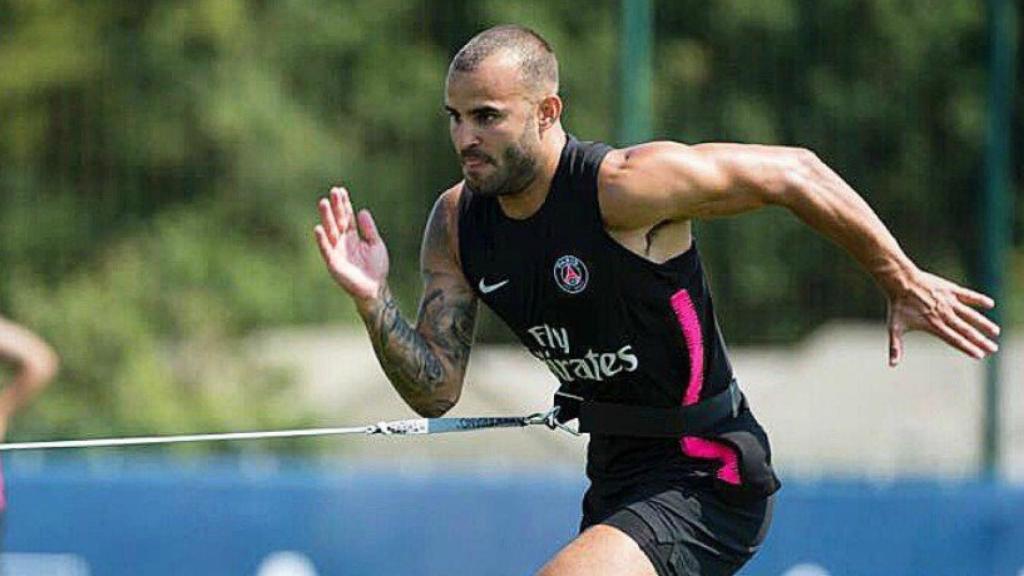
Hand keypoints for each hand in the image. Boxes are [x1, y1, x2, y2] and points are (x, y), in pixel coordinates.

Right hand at [314, 186, 389, 310]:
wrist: (375, 288)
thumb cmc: (376, 267)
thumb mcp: (376, 244)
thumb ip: (369, 229)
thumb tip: (362, 210)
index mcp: (353, 236)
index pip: (347, 216)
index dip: (344, 204)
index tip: (341, 190)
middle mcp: (343, 241)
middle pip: (338, 220)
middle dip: (335, 206)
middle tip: (332, 192)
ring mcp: (337, 250)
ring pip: (330, 230)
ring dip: (326, 217)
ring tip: (323, 203)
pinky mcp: (333, 262)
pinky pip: (326, 249)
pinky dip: (322, 239)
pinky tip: (319, 228)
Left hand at [887, 269, 999, 365]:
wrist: (900, 282)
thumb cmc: (898, 306)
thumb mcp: (895, 328)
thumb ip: (896, 347)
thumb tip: (891, 365)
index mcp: (934, 325)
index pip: (954, 340)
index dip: (967, 348)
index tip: (980, 355)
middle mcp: (944, 315)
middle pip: (966, 330)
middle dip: (980, 340)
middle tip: (993, 348)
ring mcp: (949, 302)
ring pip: (970, 315)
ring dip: (983, 323)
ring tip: (995, 332)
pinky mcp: (950, 290)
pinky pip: (968, 295)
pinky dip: (979, 299)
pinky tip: (990, 304)